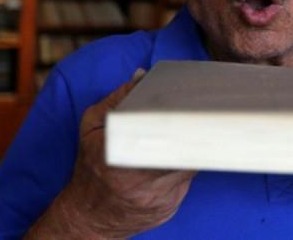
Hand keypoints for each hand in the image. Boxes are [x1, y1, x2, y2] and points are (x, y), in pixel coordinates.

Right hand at [28, 68, 196, 238]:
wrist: (88, 216)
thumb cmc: (91, 166)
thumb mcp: (92, 128)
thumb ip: (118, 100)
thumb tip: (143, 76)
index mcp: (121, 162)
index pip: (165, 142)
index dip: (183, 126)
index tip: (192, 111)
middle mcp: (142, 186)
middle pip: (184, 155)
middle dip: (195, 134)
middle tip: (204, 116)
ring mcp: (158, 200)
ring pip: (190, 167)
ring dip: (192, 149)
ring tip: (190, 132)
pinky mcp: (169, 209)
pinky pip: (185, 182)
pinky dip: (183, 169)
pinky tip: (172, 161)